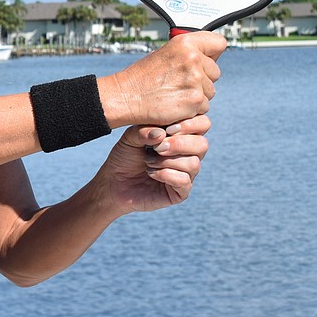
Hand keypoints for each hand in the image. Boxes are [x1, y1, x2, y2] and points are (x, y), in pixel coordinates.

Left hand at [94, 115, 210, 214]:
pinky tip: (151, 173)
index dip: (190, 124)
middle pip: (203, 145)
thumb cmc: (125, 157)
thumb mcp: (130, 137)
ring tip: (148, 162)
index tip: (168, 128)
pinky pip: (184, 181)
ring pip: (194, 163)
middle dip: (179, 144)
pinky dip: (165, 175)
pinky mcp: (181, 192)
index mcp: (181, 136)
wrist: (114, 182)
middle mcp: (188, 154)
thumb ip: (145, 130)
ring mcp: (187, 174)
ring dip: (167, 161)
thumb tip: (162, 132)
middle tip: (157, 148)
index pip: (203, 124)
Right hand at [101, 31, 224, 127]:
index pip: (219, 43)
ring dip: (197, 95)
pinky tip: (174, 104)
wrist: (125, 97)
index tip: (207, 58)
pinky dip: (191, 109)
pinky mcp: (195, 100)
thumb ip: (188, 52)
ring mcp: (195, 80)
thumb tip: (209, 56)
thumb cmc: (141, 77)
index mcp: (185, 43)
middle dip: (203, 79)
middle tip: (180, 82)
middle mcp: (192, 59)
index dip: (212, 53)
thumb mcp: (164, 53)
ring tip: (174, 93)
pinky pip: (204, 107)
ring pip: (210, 91)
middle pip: (215, 71)